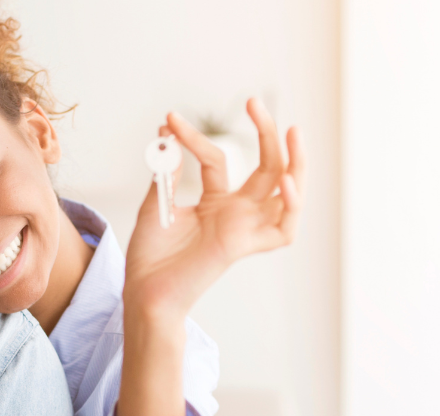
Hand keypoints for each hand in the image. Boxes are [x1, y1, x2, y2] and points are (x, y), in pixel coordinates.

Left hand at [124, 97, 305, 319]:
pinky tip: (286, 184)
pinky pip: (283, 230)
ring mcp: (243, 229)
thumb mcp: (156, 202)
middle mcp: (236, 214)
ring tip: (293, 131)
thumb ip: (167, 170)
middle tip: (254, 102)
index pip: (218, 160)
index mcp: (216, 204)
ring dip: (296, 162)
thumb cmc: (149, 255)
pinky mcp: (244, 246)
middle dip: (266, 133)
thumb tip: (167, 132)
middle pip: (268, 168)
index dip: (194, 138)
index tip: (169, 120)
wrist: (143, 290)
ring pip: (287, 194)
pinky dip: (291, 208)